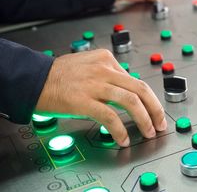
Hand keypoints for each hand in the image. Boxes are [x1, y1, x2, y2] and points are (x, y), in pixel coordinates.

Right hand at [36, 49, 166, 146]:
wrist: (34, 78)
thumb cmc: (61, 74)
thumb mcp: (90, 65)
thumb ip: (110, 75)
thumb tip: (127, 91)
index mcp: (107, 59)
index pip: (136, 80)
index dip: (149, 98)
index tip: (155, 110)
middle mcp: (104, 70)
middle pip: (140, 88)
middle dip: (155, 108)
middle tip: (161, 123)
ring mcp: (95, 84)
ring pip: (130, 101)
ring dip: (144, 119)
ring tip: (148, 131)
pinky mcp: (83, 100)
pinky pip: (110, 116)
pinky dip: (120, 130)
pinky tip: (123, 139)